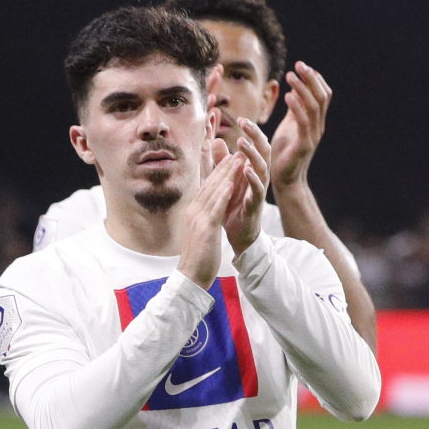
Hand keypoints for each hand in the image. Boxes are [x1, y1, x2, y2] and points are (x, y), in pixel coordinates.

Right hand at [179, 150, 251, 287]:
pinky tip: (232, 183)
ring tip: (238, 160)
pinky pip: (216, 208)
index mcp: (193, 211)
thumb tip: (208, 210)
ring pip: (213, 191)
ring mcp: (198, 219)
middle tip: (236, 152)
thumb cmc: (198, 257)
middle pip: (210, 184)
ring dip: (226, 174)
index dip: (218, 171)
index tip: (229, 159)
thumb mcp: (200, 232)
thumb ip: (204, 218)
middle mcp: (193, 211)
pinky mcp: (206, 229)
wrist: (191, 276)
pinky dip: (224, 194)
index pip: (206, 186)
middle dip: (223, 167)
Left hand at [213, 108, 273, 252]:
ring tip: (242, 142)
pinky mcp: (256, 204)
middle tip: (245, 122)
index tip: (240, 117)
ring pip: (262, 167)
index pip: (256, 144)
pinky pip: (258, 189)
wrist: (238, 234)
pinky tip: (246, 169)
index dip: (251, 131)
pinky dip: (252, 179)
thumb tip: (217, 140)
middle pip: (263, 150)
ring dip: (252, 154)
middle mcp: (259, 176)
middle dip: (255, 135)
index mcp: (253, 168)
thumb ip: (220, 161)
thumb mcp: (224, 179)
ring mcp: (259, 190)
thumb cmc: (233, 205)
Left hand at [271, 61, 333, 192]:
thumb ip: (295, 110)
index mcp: (316, 121)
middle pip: (321, 97)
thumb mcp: (289, 126)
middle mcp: (318, 127)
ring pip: (313, 106)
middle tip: (298, 64)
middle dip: (311, 78)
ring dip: (302, 88)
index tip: (302, 66)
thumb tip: (295, 89)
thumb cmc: (284, 153)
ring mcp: (312, 136)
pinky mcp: (303, 145)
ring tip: (290, 75)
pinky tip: (287, 95)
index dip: (315, 79)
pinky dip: (297, 106)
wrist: (285, 180)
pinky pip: (303, 122)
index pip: (323, 95)